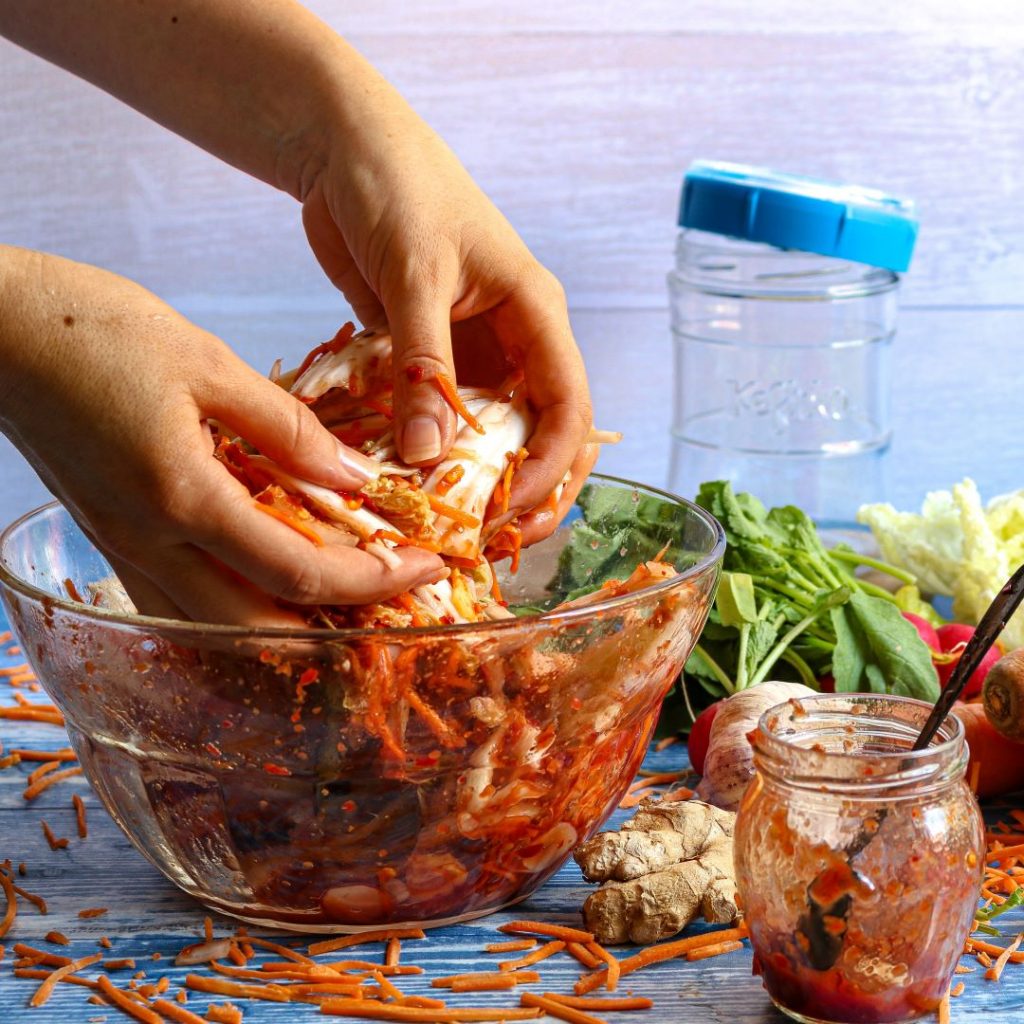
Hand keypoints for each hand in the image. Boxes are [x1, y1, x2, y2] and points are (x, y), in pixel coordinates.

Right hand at [0, 248, 444, 624]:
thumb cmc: (91, 329)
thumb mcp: (206, 362)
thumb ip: (287, 428)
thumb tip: (354, 478)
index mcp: (183, 497)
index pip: (301, 574)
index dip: (375, 580)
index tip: (426, 567)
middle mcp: (150, 543)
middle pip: (260, 630)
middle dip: (338, 622)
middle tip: (395, 591)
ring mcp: (123, 551)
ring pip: (218, 628)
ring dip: (289, 624)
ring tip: (347, 592)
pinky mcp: (111, 541)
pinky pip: (183, 602)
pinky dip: (240, 605)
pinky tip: (273, 575)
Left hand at [300, 77, 593, 519]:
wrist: (344, 146)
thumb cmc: (396, 188)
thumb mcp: (415, 275)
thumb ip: (423, 365)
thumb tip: (426, 455)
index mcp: (536, 314)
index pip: (569, 406)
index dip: (550, 467)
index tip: (509, 509)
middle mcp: (516, 340)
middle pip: (545, 432)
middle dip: (530, 489)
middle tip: (494, 538)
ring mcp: (473, 352)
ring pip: (495, 433)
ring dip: (480, 479)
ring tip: (454, 525)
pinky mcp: (431, 356)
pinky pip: (443, 416)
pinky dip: (431, 452)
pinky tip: (410, 484)